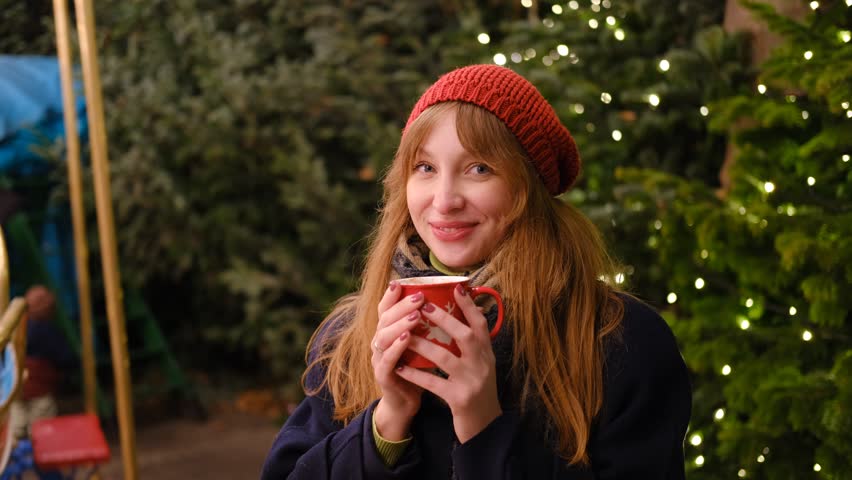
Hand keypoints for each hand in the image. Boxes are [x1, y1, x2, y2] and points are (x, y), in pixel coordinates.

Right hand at [371, 281, 425, 440]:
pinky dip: (396, 348)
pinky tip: (407, 339)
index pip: (386, 309)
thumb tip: (459, 303)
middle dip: (401, 305)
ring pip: (383, 336)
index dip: (391, 295)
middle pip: (384, 318)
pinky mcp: (383, 375)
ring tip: (415, 315)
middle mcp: (380, 342)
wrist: (407, 402)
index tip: (401, 282)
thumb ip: (431, 324)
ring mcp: (379, 358)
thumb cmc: (418, 369)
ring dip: (399, 324)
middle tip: (419, 297)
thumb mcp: (424, 343)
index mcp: (389, 331)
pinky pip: (387, 359)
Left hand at [395, 284, 501, 443]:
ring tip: (405, 334)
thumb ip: (474, 343)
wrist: (485, 426)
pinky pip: (433, 383)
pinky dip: (415, 374)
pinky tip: (400, 367)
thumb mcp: (482, 364)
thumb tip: (467, 313)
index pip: (481, 324)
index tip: (456, 287)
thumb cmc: (477, 389)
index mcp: (487, 353)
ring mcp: (471, 382)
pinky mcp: (459, 399)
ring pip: (445, 357)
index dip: (470, 305)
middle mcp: (482, 364)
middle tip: (422, 305)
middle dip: (443, 319)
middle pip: (464, 335)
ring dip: (423, 344)